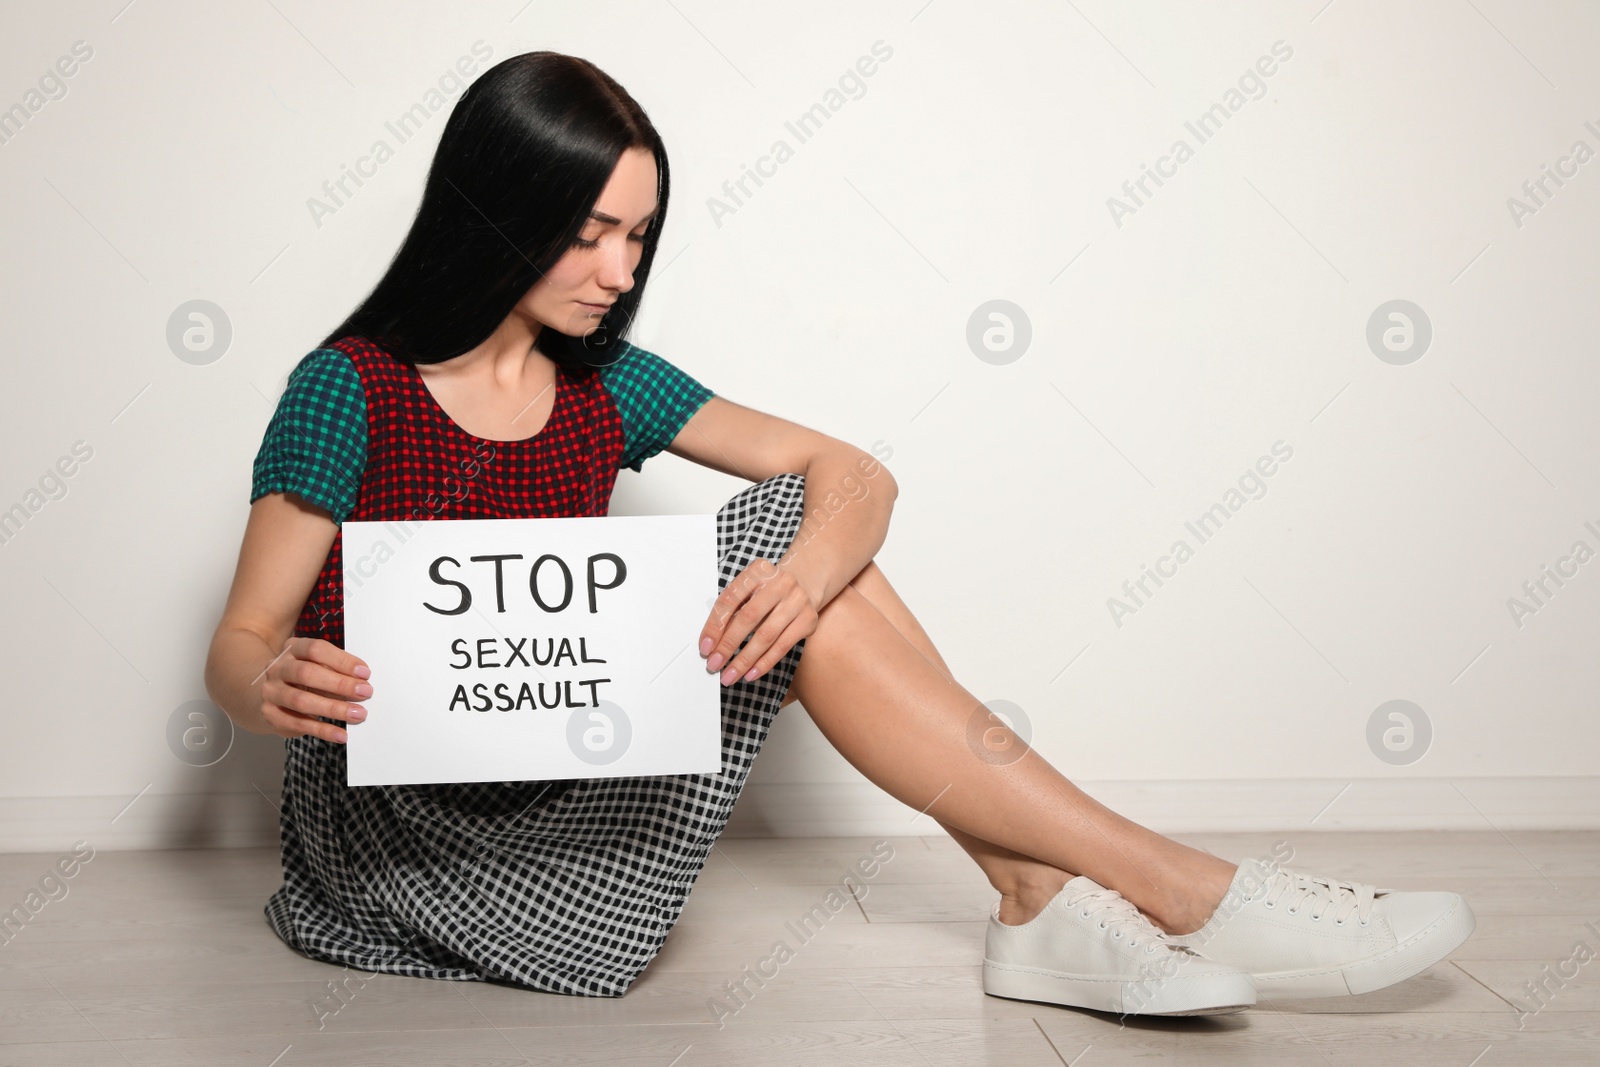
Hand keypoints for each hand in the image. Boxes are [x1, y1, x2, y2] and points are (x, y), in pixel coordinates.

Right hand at [260, 637, 371, 743]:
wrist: (273, 696)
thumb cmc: (304, 679)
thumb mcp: (318, 667)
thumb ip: (336, 671)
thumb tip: (362, 683)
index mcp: (292, 649)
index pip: (316, 649)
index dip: (342, 661)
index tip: (364, 673)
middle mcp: (277, 668)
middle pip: (307, 673)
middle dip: (340, 684)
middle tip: (365, 692)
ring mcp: (271, 691)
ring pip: (301, 700)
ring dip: (333, 708)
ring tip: (357, 714)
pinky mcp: (270, 714)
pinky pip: (299, 724)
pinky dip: (323, 730)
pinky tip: (341, 734)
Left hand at [699, 558, 818, 685]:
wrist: (805, 584)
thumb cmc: (768, 590)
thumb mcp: (749, 590)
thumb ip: (732, 610)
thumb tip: (711, 644)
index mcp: (759, 570)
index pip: (731, 599)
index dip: (715, 625)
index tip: (705, 647)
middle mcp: (781, 583)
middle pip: (749, 617)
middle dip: (728, 645)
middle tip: (714, 664)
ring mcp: (797, 601)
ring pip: (766, 636)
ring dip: (745, 660)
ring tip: (730, 675)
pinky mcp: (808, 620)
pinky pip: (783, 646)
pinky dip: (764, 663)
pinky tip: (751, 673)